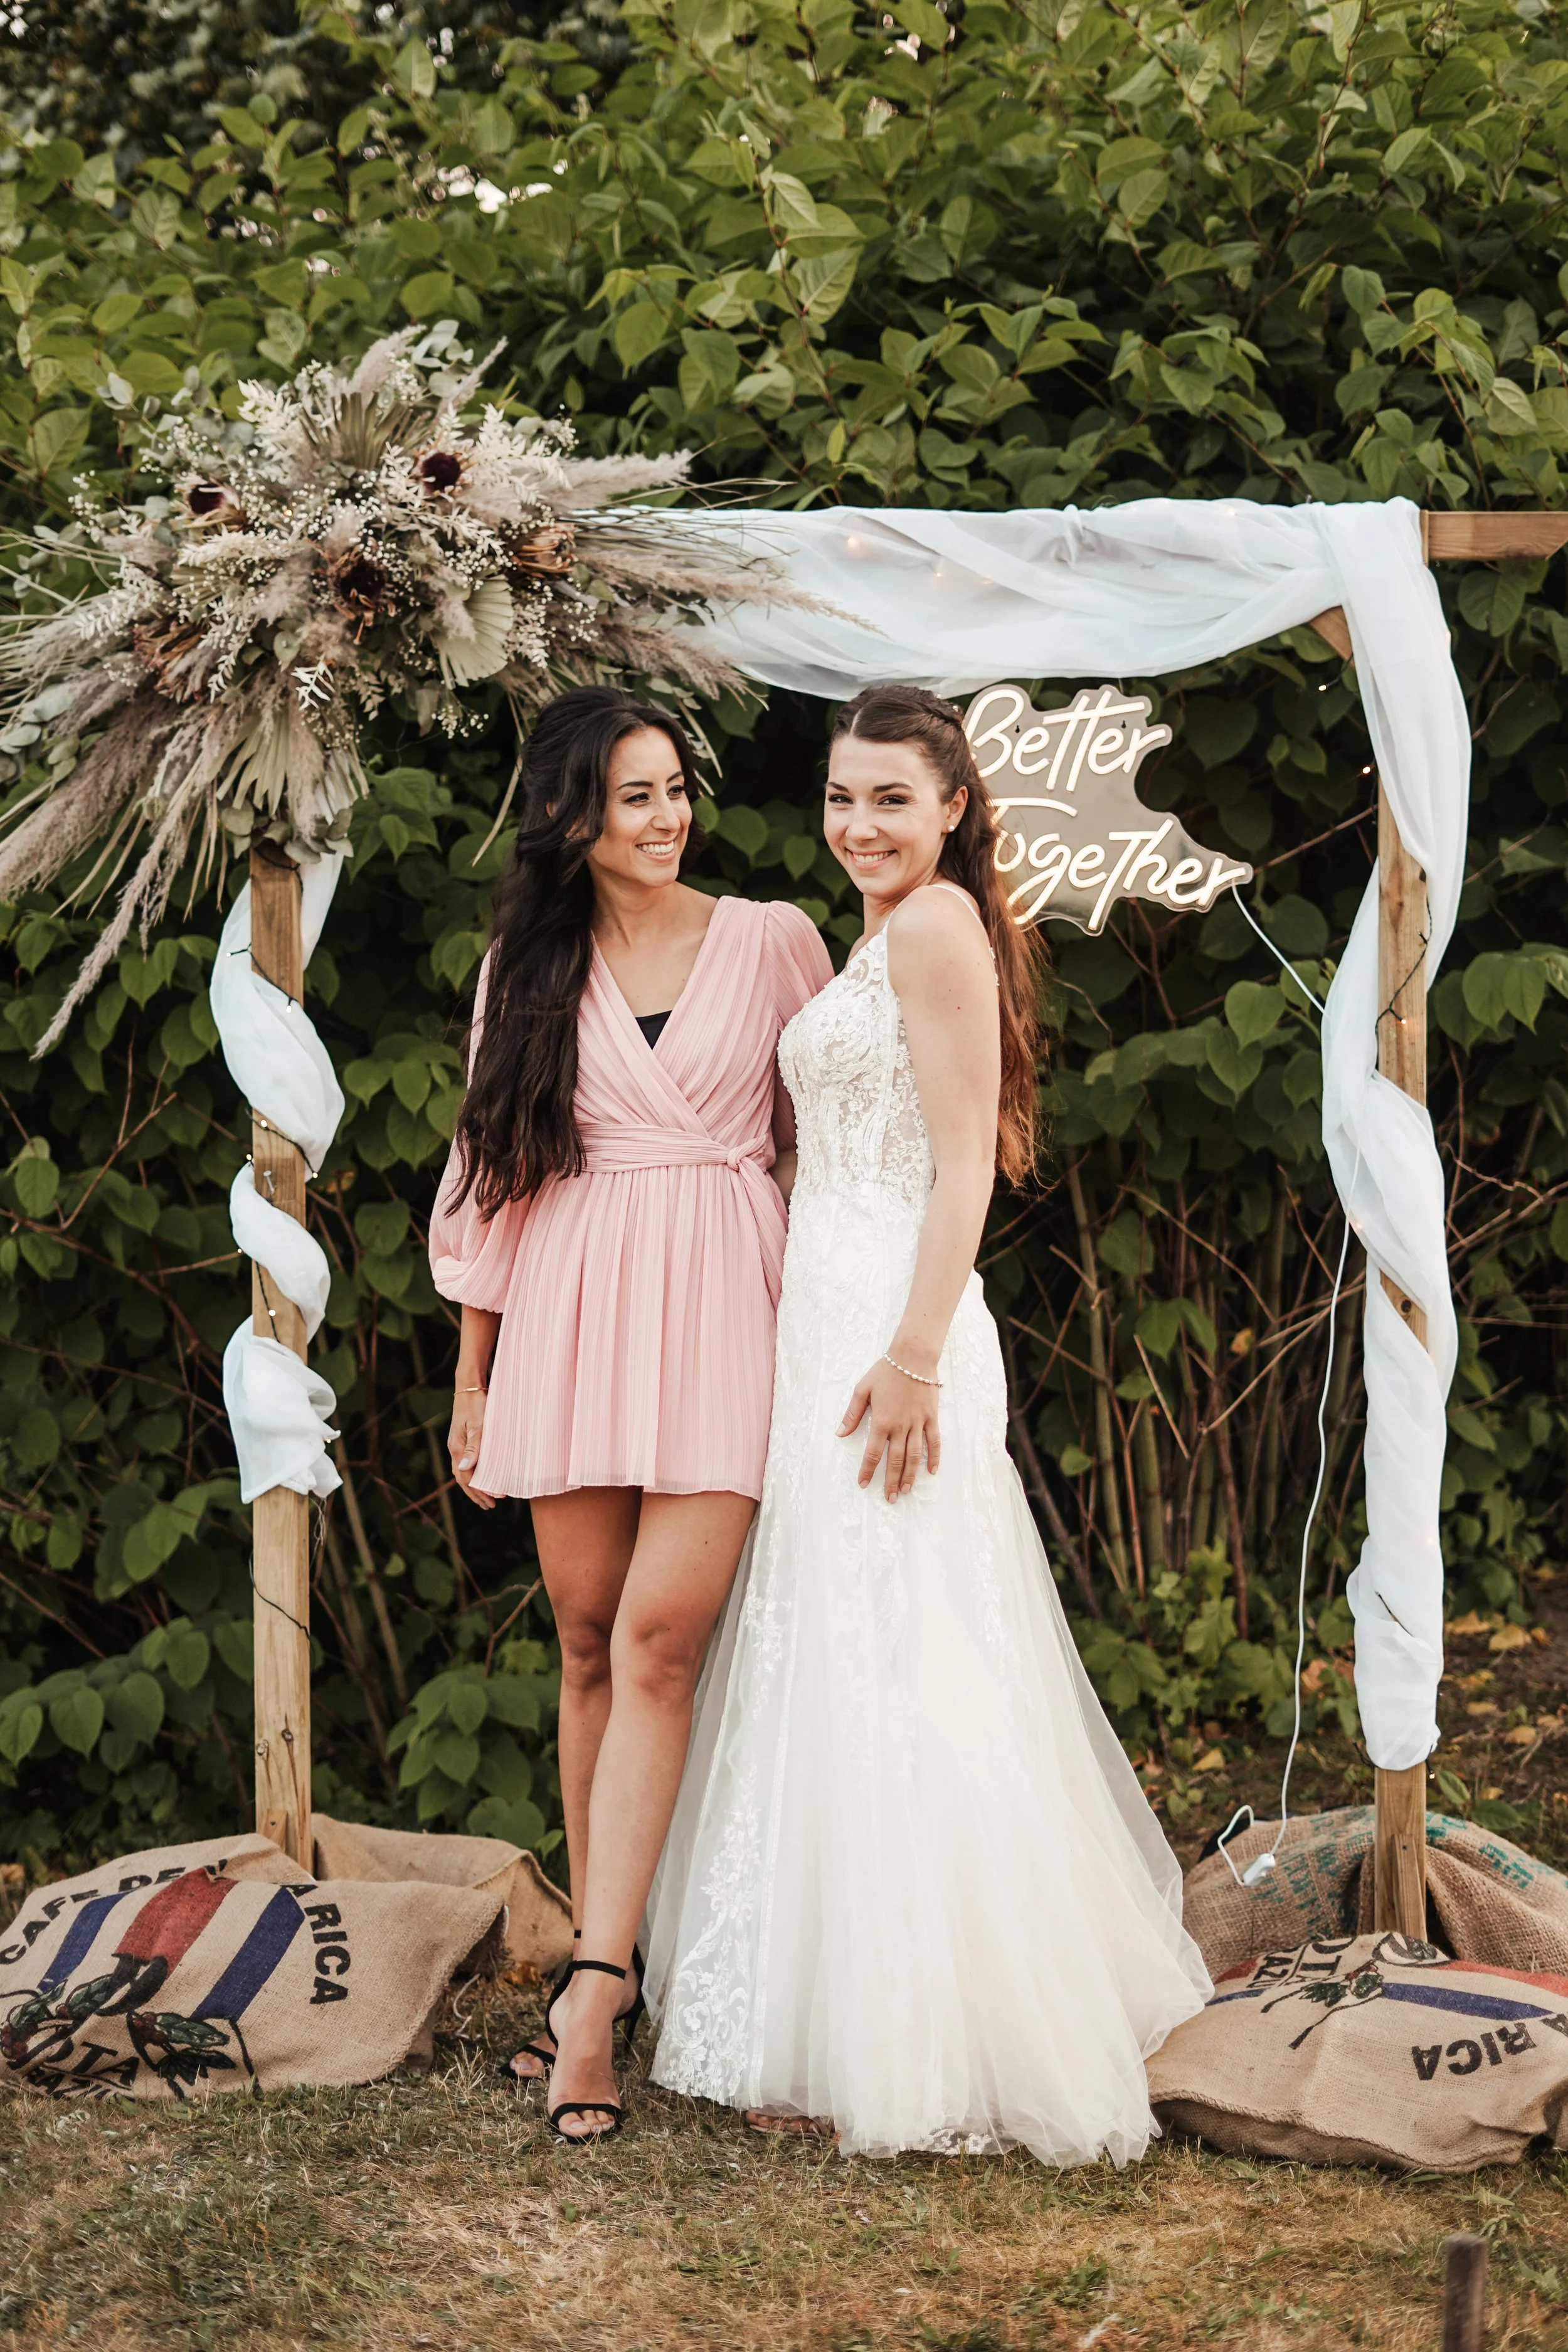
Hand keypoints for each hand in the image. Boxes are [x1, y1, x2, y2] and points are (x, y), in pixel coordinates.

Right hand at [448, 1386, 495, 1510]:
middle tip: (489, 1506)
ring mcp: (457, 1444)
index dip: (479, 1491)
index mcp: (457, 1448)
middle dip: (475, 1494)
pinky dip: (473, 1473)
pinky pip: (466, 1462)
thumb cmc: (476, 1404)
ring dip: (474, 1486)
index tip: (493, 1500)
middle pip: (462, 1479)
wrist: (469, 1386)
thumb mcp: (478, 1425)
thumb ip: (473, 1447)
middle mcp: (454, 1449)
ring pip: (463, 1472)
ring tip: (485, 1496)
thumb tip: (465, 1469)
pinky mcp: (462, 1439)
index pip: (466, 1477)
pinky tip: (482, 1475)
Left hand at [838, 1356, 940, 1501]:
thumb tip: (840, 1433)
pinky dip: (933, 1457)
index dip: (867, 1470)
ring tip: (906, 1490)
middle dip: (891, 1481)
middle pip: (895, 1460)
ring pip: (914, 1455)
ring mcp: (918, 1423)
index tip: (863, 1484)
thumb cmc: (885, 1371)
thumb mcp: (862, 1389)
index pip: (873, 1452)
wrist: (913, 1357)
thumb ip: (852, 1414)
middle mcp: (901, 1426)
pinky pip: (934, 1441)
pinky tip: (931, 1471)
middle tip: (889, 1498)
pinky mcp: (932, 1418)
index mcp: (882, 1421)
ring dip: (910, 1475)